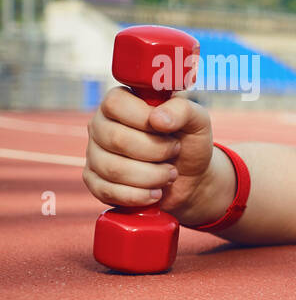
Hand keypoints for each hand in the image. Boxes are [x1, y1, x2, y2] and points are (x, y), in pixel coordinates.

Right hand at [83, 88, 213, 215]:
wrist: (190, 177)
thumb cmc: (189, 142)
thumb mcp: (196, 120)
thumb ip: (182, 110)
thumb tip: (157, 119)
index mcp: (119, 103)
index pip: (115, 104)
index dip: (144, 119)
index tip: (168, 130)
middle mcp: (101, 126)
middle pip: (116, 139)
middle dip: (155, 152)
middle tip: (174, 152)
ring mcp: (94, 154)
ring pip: (112, 169)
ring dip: (151, 176)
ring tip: (170, 174)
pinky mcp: (95, 181)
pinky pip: (106, 191)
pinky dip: (138, 196)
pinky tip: (155, 192)